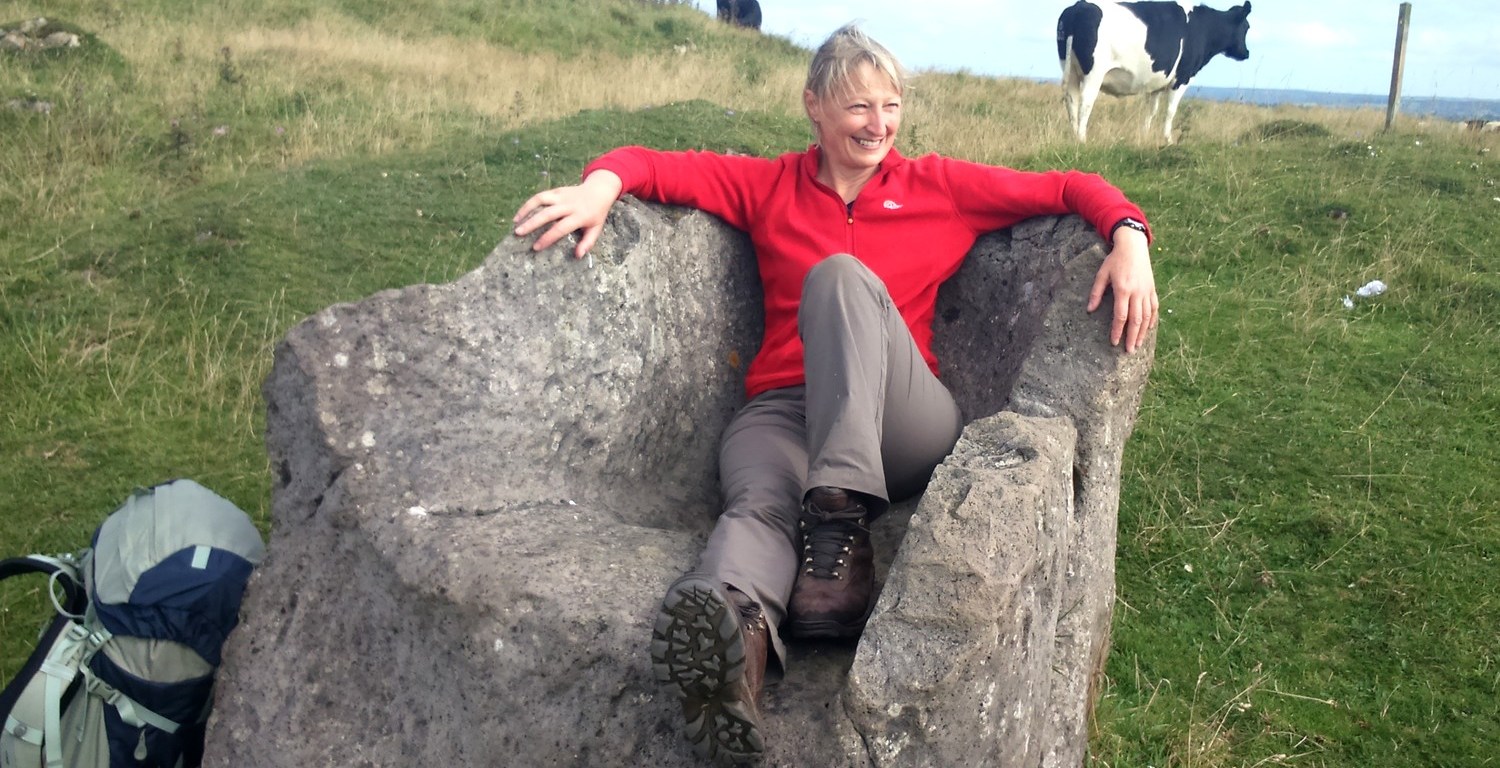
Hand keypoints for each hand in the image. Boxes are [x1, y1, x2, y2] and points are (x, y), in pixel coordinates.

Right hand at [512, 170, 622, 257]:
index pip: (561, 228)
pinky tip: (520, 214)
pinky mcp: (557, 191)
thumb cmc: (596, 214)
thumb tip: (578, 256)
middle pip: (548, 214)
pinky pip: (540, 196)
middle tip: (518, 233)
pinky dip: (529, 204)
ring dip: (526, 210)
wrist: (599, 191)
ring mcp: (562, 196)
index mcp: (580, 216)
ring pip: (541, 200)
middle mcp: (569, 205)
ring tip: (515, 222)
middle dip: (532, 223)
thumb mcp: (596, 229)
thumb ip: (588, 242)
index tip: (536, 247)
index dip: (547, 238)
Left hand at [1087, 227, 1158, 353]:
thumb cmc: (1115, 260)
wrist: (1134, 246)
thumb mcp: (1102, 274)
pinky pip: (1154, 308)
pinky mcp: (1152, 289)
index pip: (1121, 316)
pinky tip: (1149, 329)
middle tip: (1129, 351)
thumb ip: (1096, 293)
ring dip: (1142, 333)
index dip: (1117, 330)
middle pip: (1136, 320)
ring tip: (1137, 344)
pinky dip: (1152, 320)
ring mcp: (1147, 291)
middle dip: (1132, 337)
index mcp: (1123, 290)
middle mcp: (1137, 293)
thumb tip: (1090, 310)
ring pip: (1146, 316)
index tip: (1114, 342)